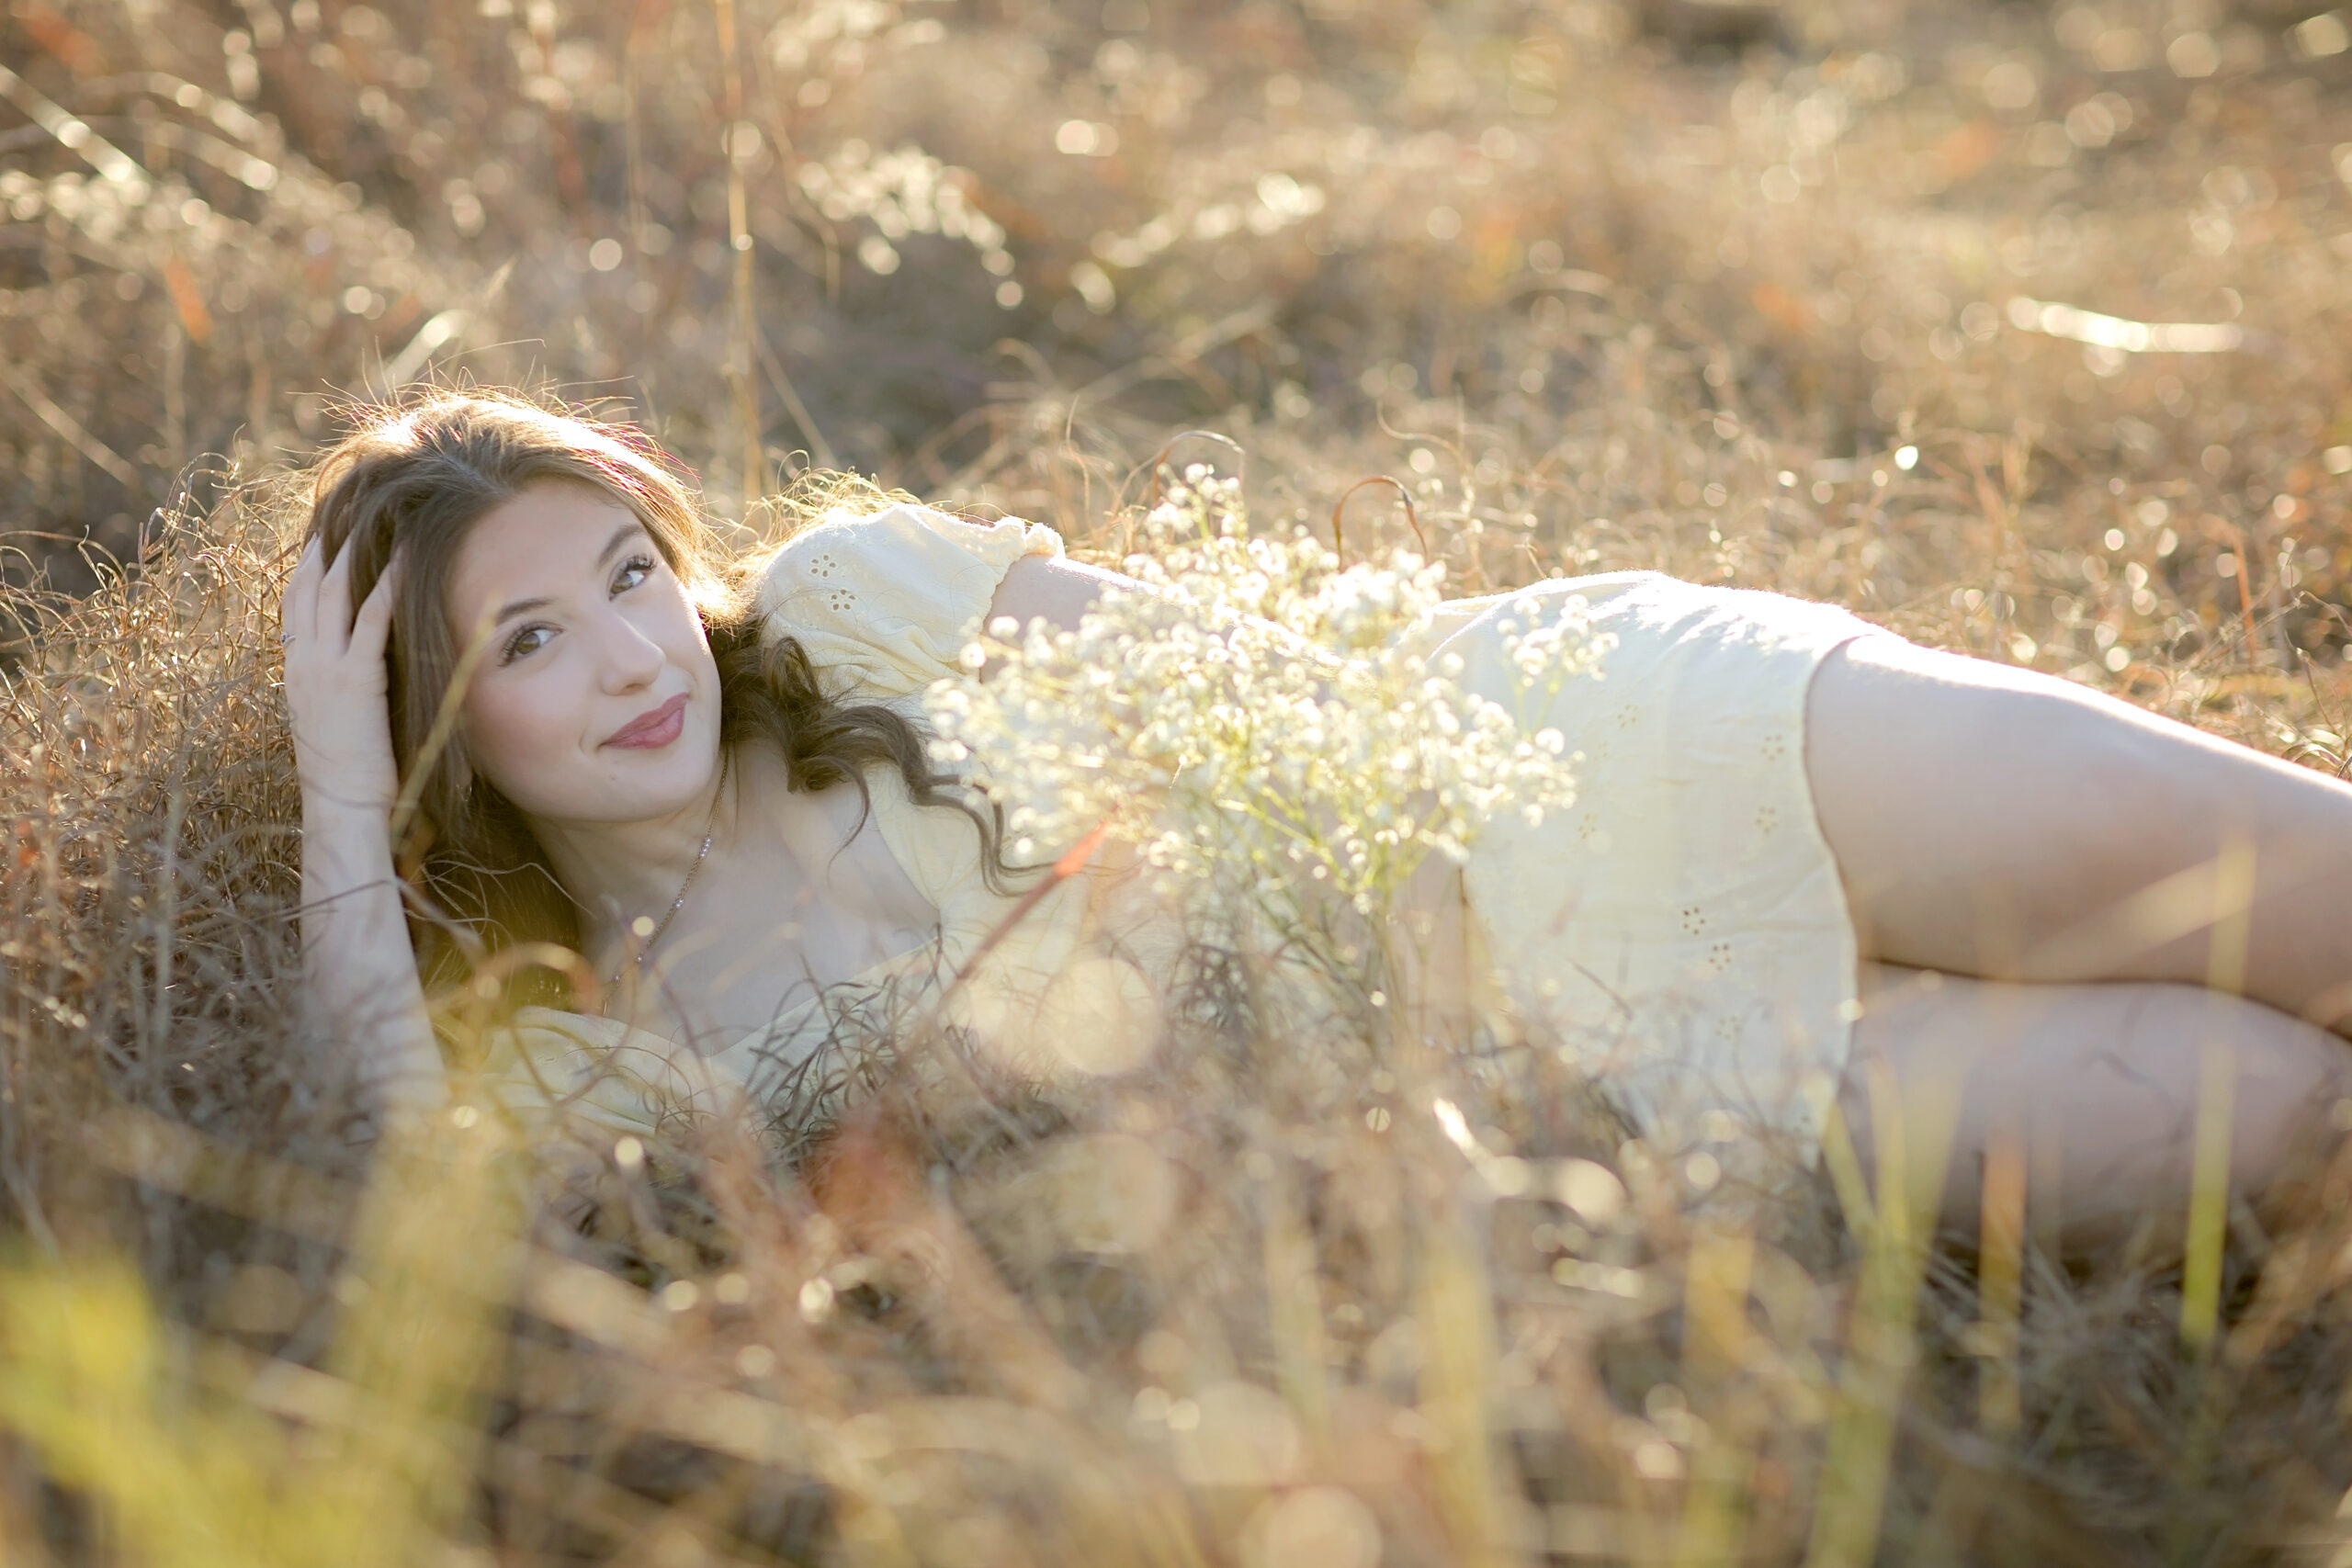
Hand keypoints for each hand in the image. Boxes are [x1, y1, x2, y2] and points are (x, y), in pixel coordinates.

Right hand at [280, 535, 403, 817]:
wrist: (342, 810)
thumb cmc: (347, 778)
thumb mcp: (333, 723)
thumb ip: (339, 690)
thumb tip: (361, 671)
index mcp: (295, 673)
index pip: (293, 604)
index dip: (306, 566)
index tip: (321, 535)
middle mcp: (302, 664)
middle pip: (304, 586)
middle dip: (323, 544)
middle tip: (343, 508)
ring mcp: (324, 670)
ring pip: (332, 594)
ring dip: (354, 552)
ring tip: (375, 518)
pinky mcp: (356, 681)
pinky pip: (371, 621)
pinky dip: (388, 586)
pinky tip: (406, 561)